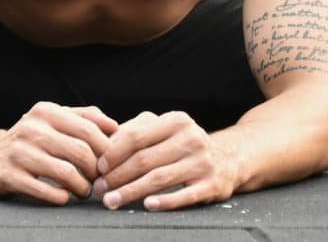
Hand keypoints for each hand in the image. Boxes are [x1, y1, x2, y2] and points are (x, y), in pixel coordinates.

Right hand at [0, 101, 117, 204]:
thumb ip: (85, 117)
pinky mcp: (8, 176)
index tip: (109, 163)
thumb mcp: (54, 118)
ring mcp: (18, 152)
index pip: (88, 128)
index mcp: (46, 111)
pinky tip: (64, 196)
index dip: (106, 149)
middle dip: (96, 171)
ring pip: (65, 172)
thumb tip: (115, 127)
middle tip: (98, 180)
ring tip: (84, 191)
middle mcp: (31, 128)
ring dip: (82, 187)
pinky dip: (61, 197)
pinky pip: (45, 191)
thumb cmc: (31, 138)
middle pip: (80, 151)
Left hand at [94, 110, 237, 211]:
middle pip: (144, 159)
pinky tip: (147, 206)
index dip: (114, 153)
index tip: (99, 168)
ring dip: (131, 191)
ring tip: (112, 201)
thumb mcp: (165, 130)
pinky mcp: (212, 184)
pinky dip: (164, 202)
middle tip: (100, 188)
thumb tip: (102, 146)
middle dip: (117, 176)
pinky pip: (184, 195)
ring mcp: (203, 162)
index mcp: (176, 121)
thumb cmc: (184, 146)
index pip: (137, 136)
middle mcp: (192, 138)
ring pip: (158, 178)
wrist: (229, 158)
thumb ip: (136, 132)